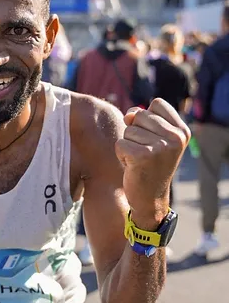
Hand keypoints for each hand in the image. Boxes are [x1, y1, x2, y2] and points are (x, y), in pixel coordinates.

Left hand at [115, 99, 190, 229]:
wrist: (150, 198)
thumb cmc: (149, 164)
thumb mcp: (154, 138)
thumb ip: (142, 119)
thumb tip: (129, 115)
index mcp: (182, 131)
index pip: (156, 103)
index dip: (146, 117)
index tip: (152, 137)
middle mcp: (175, 138)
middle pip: (139, 115)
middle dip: (135, 133)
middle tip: (144, 152)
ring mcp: (161, 147)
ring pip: (128, 130)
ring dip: (128, 145)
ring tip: (139, 160)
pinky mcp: (143, 156)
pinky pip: (120, 143)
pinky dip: (121, 155)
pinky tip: (132, 166)